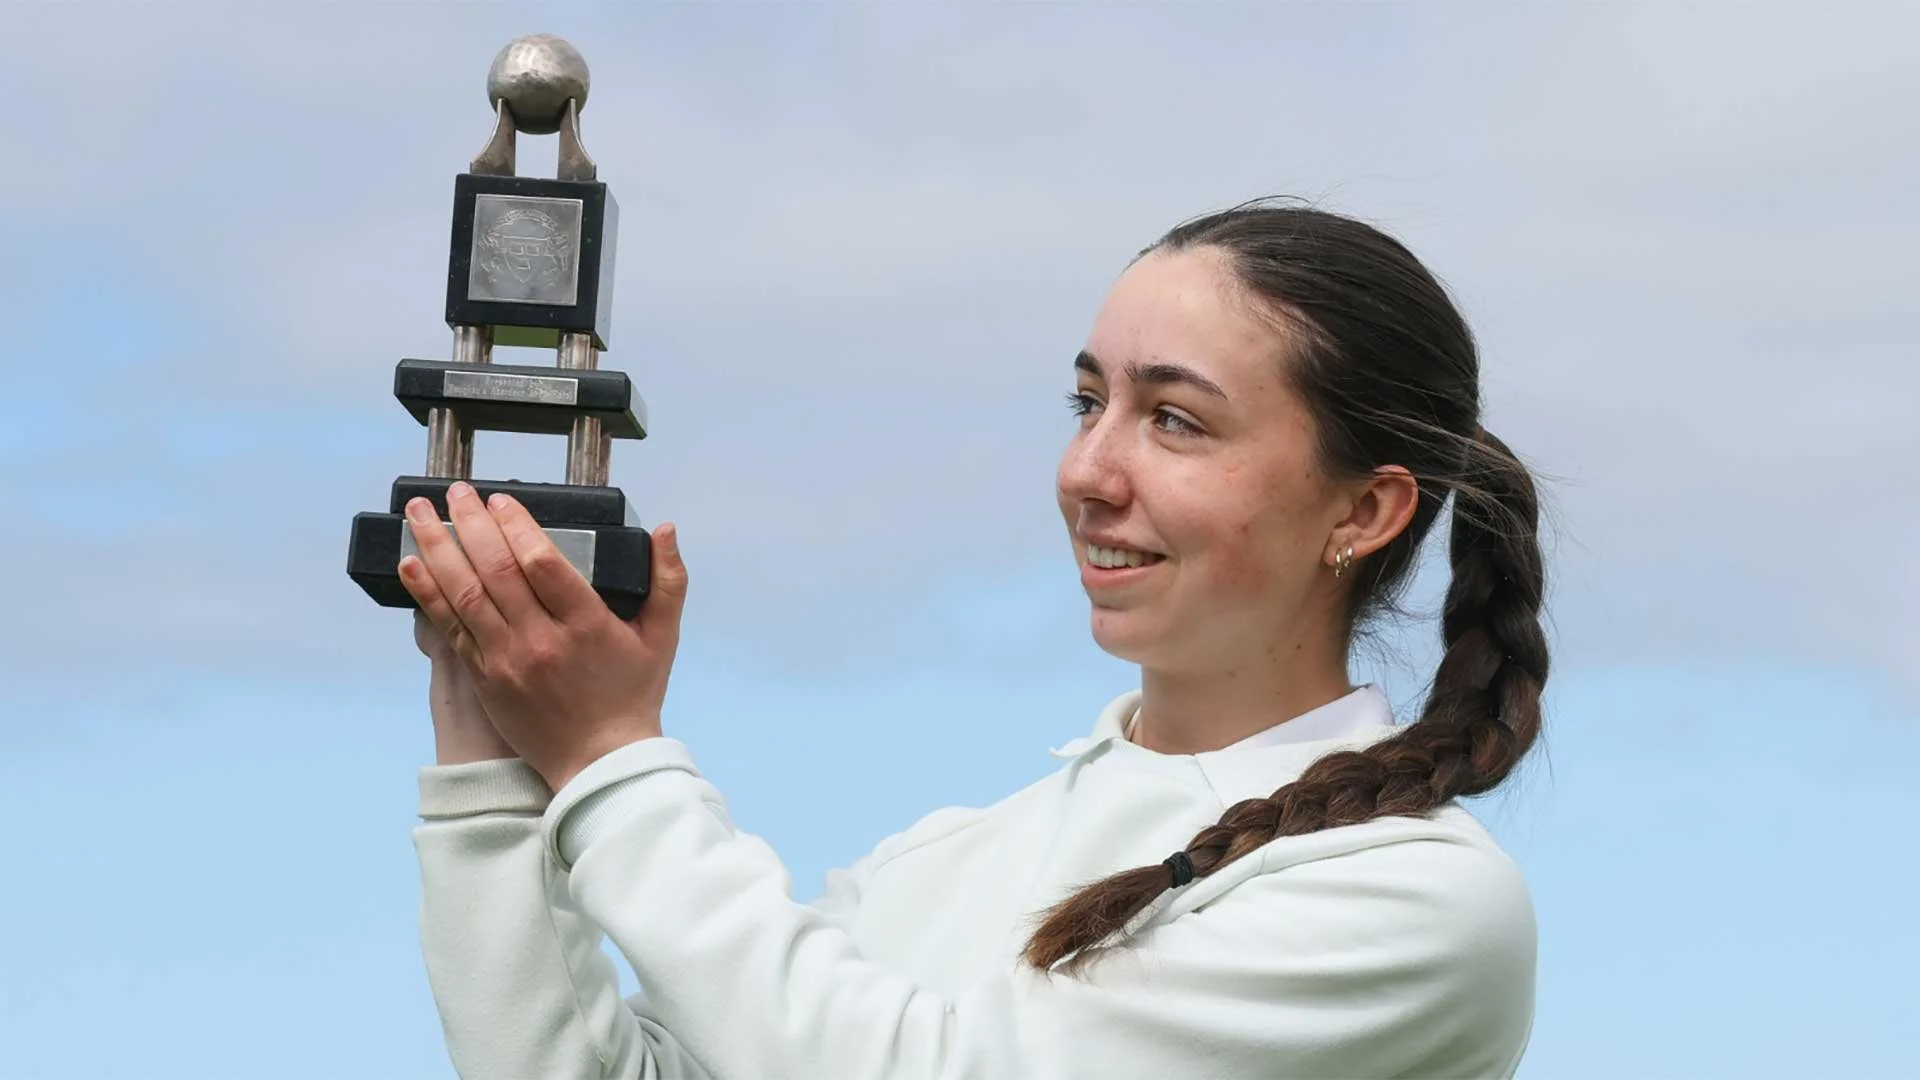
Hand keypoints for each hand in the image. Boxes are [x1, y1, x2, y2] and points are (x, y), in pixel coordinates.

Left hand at [397, 482, 689, 791]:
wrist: (599, 762)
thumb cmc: (633, 695)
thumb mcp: (663, 637)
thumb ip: (668, 580)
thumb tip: (665, 529)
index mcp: (586, 625)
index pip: (543, 563)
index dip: (517, 526)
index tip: (501, 500)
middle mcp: (541, 641)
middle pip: (496, 570)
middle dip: (470, 523)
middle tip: (455, 491)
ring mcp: (507, 662)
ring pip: (464, 594)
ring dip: (437, 549)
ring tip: (419, 514)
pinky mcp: (485, 679)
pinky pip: (449, 629)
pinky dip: (428, 593)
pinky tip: (412, 564)